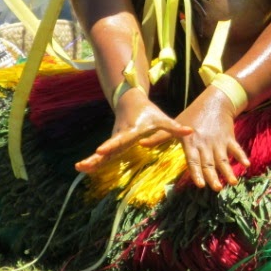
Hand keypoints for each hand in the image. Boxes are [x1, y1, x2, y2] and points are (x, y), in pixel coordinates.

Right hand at [75, 88, 192, 173]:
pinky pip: (102, 155)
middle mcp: (119, 135)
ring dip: (91, 161)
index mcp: (130, 130)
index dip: (110, 145)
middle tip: (83, 164)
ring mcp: (113, 140)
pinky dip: (93, 162)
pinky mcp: (112, 144)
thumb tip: (191, 131)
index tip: (100, 150)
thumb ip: (175, 127)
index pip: (120, 139)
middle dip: (95, 157)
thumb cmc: (148, 112)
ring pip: (101, 153)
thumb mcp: (162, 118)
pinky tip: (84, 169)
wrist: (130, 101)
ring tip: (79, 168)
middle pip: (106, 149)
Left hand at [144, 87, 249, 191]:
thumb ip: (159, 137)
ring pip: (223, 159)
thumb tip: (140, 143)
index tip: (200, 184)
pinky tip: (246, 165)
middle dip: (213, 176)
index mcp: (191, 142)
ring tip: (232, 182)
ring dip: (228, 170)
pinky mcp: (229, 138)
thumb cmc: (192, 114)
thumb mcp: (174, 123)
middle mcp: (205, 144)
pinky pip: (236, 149)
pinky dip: (241, 156)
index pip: (193, 160)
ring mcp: (219, 141)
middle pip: (209, 163)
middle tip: (217, 189)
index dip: (197, 172)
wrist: (214, 101)